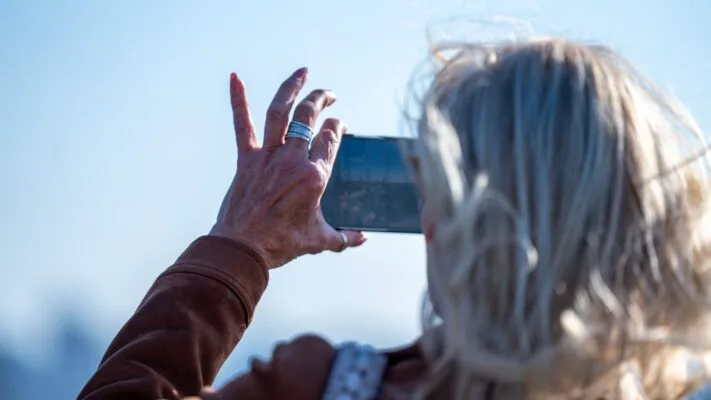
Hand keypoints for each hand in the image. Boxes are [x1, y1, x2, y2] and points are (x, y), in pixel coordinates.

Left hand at [210, 68, 366, 268]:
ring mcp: (268, 157)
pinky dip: (238, 100)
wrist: (242, 249)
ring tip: (302, 73)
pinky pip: (242, 125)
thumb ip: (344, 237)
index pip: (331, 138)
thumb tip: (362, 239)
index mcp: (314, 176)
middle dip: (322, 99)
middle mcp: (292, 160)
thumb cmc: (281, 245)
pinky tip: (234, 77)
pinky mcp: (246, 160)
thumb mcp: (319, 241)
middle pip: (310, 117)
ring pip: (281, 112)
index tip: (339, 125)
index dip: (337, 127)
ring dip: (292, 88)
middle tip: (330, 94)